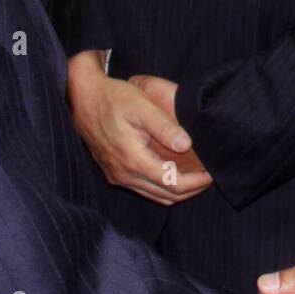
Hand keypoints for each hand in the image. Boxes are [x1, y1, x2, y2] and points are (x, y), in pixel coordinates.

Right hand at [66, 51, 212, 204]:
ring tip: (196, 177)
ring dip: (178, 190)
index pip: (172, 183)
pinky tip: (174, 173)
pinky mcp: (114, 173)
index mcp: (133, 159)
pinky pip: (143, 189)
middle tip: (209, 177)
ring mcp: (117, 176)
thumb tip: (186, 144)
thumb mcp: (141, 105)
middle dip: (191, 189)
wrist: (83, 99)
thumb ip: (164, 126)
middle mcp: (124, 174)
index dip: (196, 182)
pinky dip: (162, 187)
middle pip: (166, 195)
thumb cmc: (113, 98)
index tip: (211, 174)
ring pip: (155, 195)